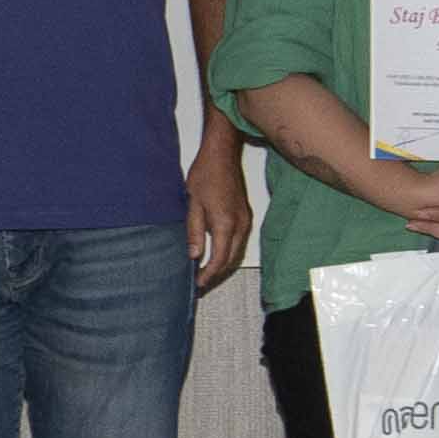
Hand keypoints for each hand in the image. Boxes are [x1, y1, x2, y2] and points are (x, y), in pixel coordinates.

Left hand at [185, 131, 254, 292]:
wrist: (222, 154)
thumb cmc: (205, 174)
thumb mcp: (192, 204)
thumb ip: (194, 231)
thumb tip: (195, 255)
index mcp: (225, 223)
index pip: (220, 259)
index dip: (209, 274)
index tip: (198, 283)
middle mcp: (240, 225)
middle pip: (231, 260)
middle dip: (216, 274)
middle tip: (201, 283)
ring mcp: (246, 220)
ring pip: (237, 252)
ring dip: (223, 264)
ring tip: (206, 272)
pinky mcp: (245, 216)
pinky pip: (239, 241)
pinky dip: (228, 252)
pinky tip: (216, 254)